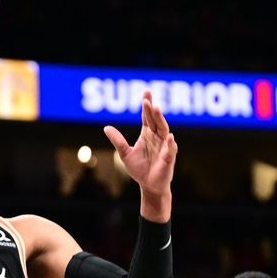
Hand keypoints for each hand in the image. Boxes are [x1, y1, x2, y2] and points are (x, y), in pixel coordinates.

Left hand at [104, 90, 176, 220]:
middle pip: (155, 120)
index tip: (145, 92)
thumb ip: (118, 141)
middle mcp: (157, 137)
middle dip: (152, 109)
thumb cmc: (139, 169)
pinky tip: (168, 136)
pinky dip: (170, 143)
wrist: (148, 185)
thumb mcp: (125, 154)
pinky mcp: (169, 158)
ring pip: (164, 130)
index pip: (147, 117)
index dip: (146, 105)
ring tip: (157, 109)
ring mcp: (164, 146)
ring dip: (161, 120)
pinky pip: (170, 149)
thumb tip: (106, 127)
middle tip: (148, 98)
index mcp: (147, 134)